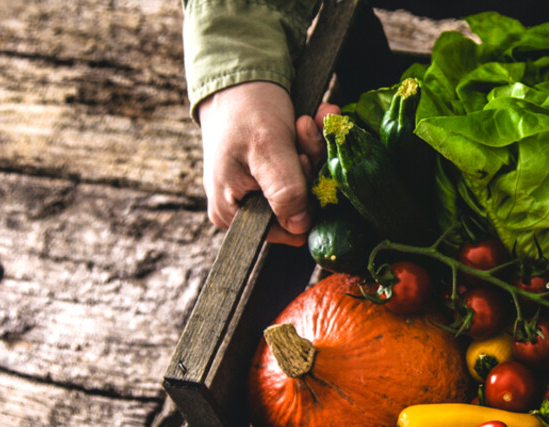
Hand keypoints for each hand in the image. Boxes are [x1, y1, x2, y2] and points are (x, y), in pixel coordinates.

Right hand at [197, 81, 339, 244]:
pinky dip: (313, 143)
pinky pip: (306, 167)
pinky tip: (314, 118)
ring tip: (306, 119)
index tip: (304, 160)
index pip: (288, 230)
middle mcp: (246, 208)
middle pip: (301, 205)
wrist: (239, 76)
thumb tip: (299, 227)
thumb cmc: (245, 110)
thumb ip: (284, 191)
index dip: (305, 199)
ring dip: (315, 149)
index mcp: (233, 212)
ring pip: (308, 184)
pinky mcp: (276, 173)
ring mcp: (262, 190)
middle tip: (304, 129)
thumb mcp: (268, 149)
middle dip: (311, 165)